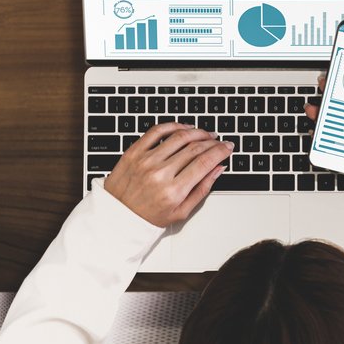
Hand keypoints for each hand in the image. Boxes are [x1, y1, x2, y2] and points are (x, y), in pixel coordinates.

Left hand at [103, 123, 231, 226]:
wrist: (115, 218)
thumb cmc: (147, 217)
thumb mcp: (181, 212)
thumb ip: (202, 190)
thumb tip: (217, 169)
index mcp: (173, 191)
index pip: (204, 163)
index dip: (220, 151)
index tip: (227, 147)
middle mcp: (159, 174)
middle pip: (194, 148)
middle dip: (212, 141)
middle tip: (218, 141)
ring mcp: (145, 161)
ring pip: (179, 136)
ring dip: (196, 132)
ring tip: (204, 134)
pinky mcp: (134, 152)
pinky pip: (157, 131)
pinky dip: (173, 125)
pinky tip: (183, 128)